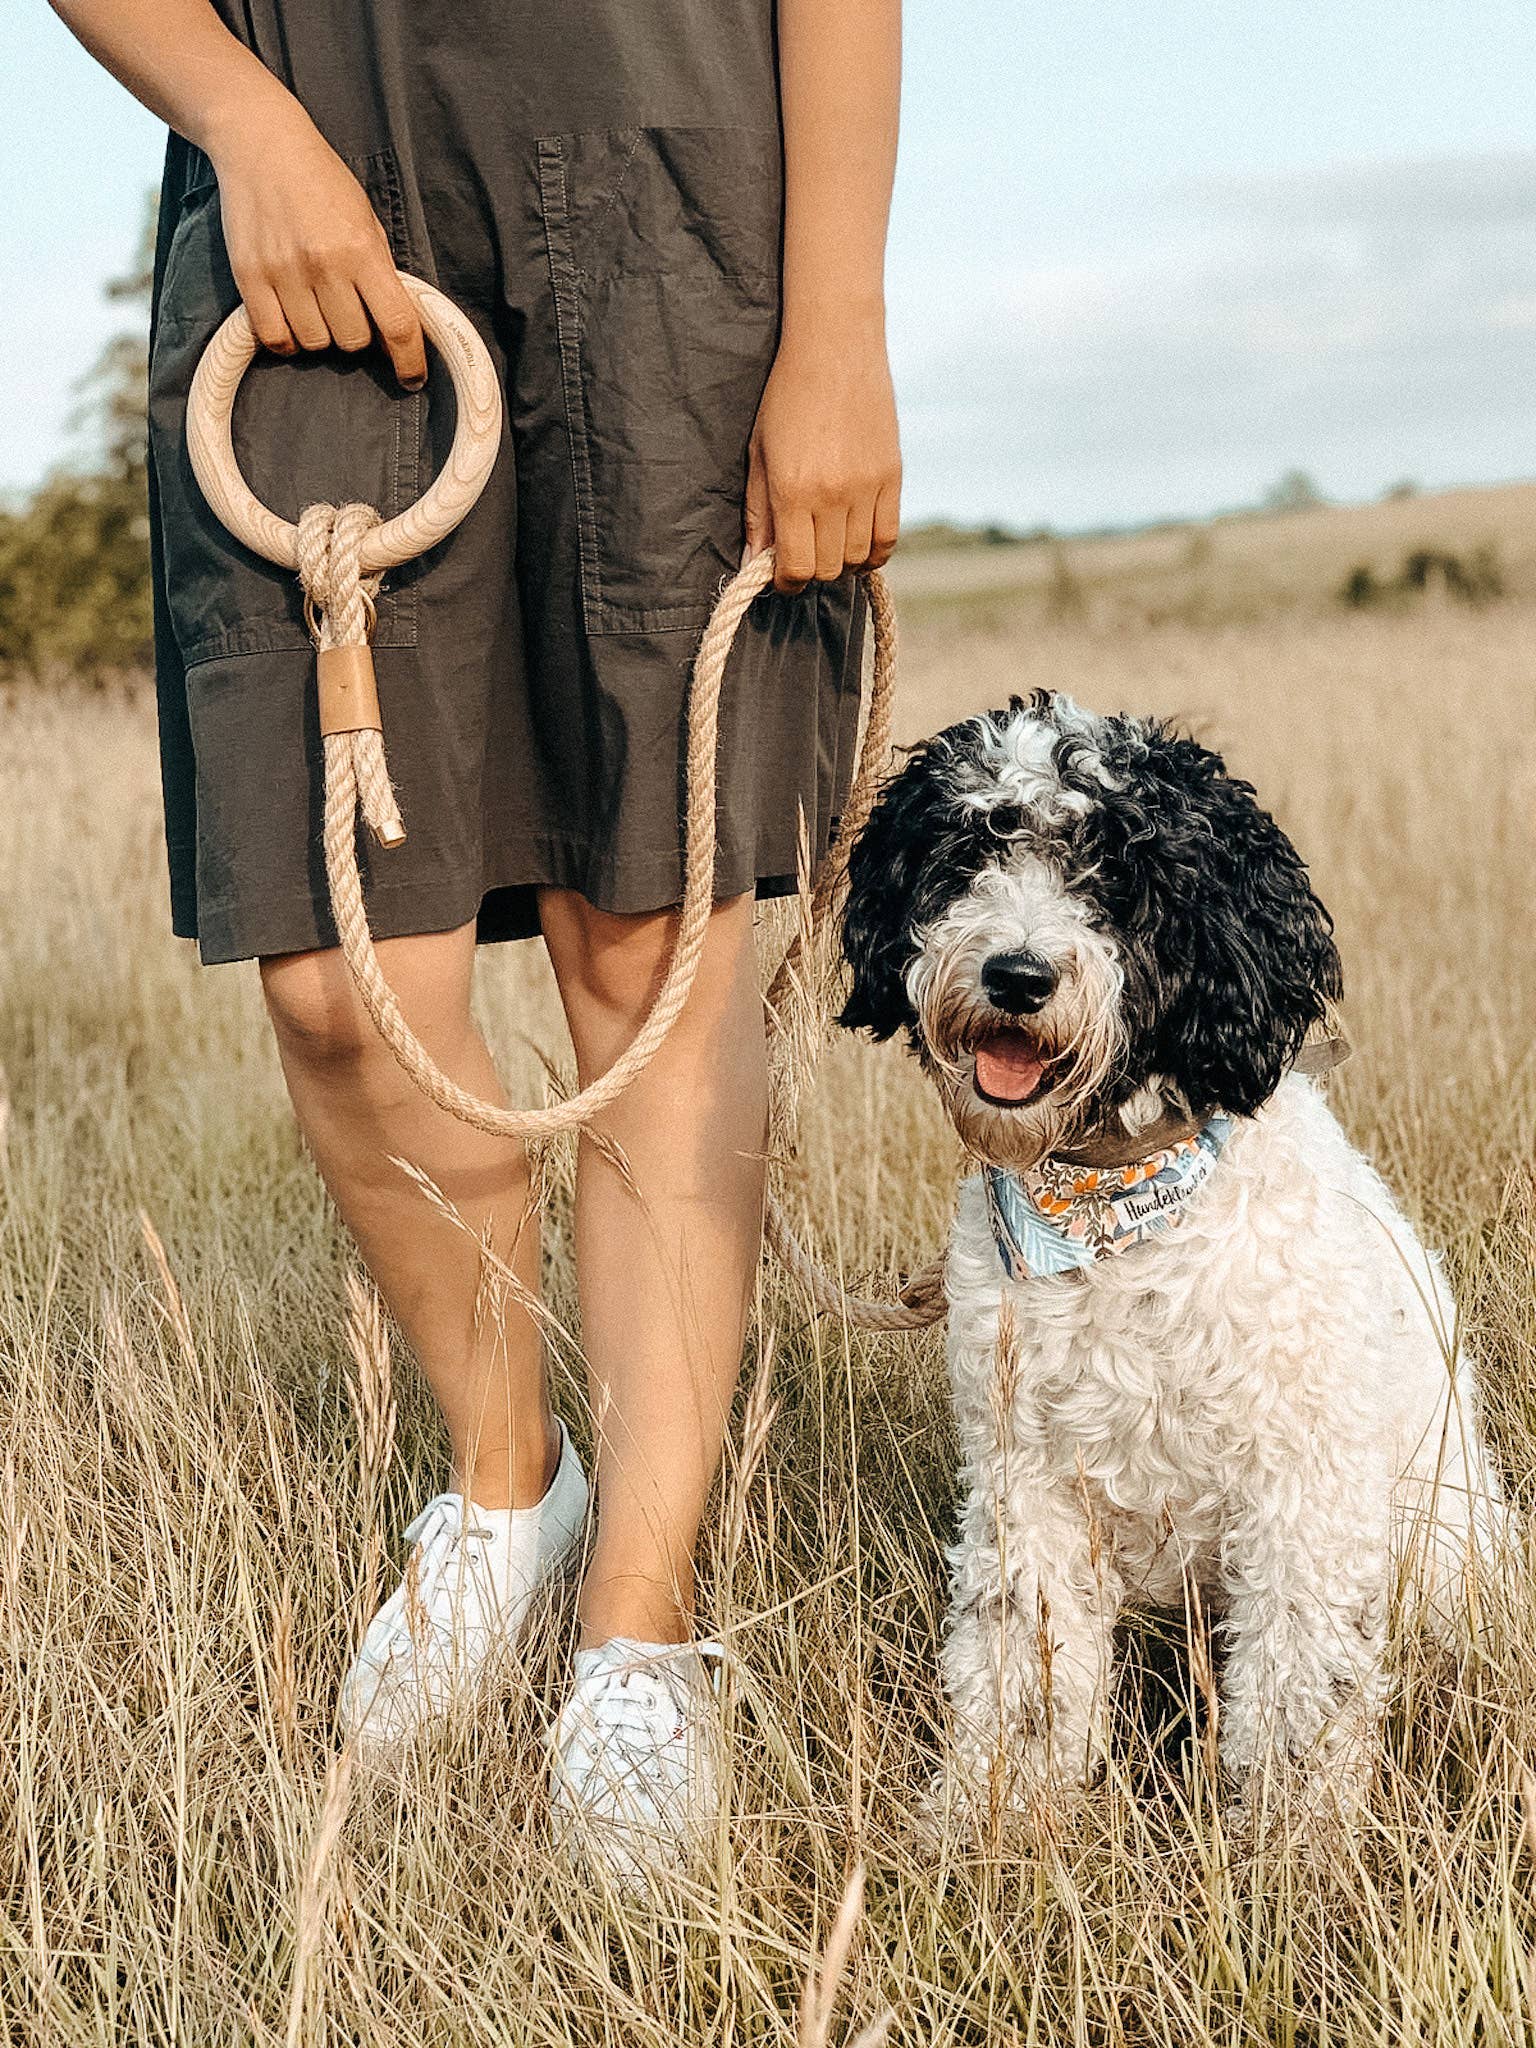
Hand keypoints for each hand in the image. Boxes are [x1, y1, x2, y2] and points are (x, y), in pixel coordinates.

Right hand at [208, 105, 426, 387]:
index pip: (397, 325)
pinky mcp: (248, 276)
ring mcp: (283, 272)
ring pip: (315, 344)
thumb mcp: (366, 220)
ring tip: (316, 304)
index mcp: (361, 250)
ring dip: (321, 334)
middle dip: (357, 334)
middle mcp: (323, 264)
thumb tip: (398, 332)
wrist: (261, 141)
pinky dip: (287, 340)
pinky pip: (275, 338)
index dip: (410, 362)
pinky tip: (291, 318)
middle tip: (348, 308)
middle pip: (353, 342)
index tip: (413, 380)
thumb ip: (381, 273)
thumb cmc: (322, 181)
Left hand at [745, 310, 900, 592]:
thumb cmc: (786, 398)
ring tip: (829, 544)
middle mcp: (832, 495)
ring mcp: (866, 487)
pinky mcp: (892, 477)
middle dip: (812, 571)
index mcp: (792, 490)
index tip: (781, 576)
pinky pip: (888, 538)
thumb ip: (757, 512)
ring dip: (841, 562)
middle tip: (803, 554)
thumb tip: (753, 561)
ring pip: (858, 558)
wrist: (835, 347)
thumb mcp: (759, 453)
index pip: (796, 568)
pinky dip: (873, 553)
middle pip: (827, 568)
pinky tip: (859, 547)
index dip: (786, 582)